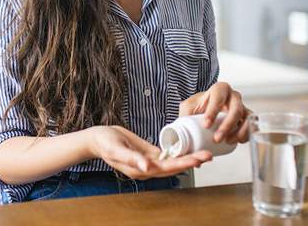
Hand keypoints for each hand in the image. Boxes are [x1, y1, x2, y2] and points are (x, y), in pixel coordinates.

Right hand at [86, 126, 211, 179]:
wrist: (98, 138)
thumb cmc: (105, 143)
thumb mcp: (116, 149)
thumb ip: (131, 158)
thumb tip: (147, 167)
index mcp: (141, 169)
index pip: (167, 168)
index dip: (183, 163)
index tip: (197, 159)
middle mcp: (148, 168)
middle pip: (174, 166)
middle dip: (192, 160)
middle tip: (209, 155)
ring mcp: (149, 162)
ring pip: (173, 161)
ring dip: (188, 157)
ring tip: (205, 154)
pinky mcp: (149, 154)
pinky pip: (167, 155)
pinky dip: (179, 153)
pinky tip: (190, 150)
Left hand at [179, 82, 250, 143]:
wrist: (206, 112)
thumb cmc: (197, 109)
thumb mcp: (187, 110)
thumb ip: (182, 119)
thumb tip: (181, 141)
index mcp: (218, 89)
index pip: (218, 95)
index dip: (214, 110)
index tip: (206, 125)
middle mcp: (233, 96)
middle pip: (235, 108)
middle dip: (227, 125)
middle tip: (217, 139)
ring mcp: (242, 106)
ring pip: (246, 117)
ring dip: (238, 131)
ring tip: (227, 142)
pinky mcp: (247, 118)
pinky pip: (252, 125)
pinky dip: (246, 134)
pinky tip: (237, 141)